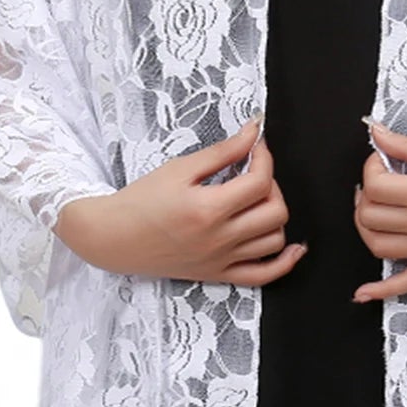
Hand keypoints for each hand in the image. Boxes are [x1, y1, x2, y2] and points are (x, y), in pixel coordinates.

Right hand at [55, 118, 306, 286]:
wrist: (113, 237)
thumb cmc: (141, 200)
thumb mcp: (180, 168)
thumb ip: (222, 151)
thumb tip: (255, 131)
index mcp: (208, 209)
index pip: (260, 181)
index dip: (265, 157)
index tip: (256, 146)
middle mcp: (219, 239)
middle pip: (275, 211)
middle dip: (272, 185)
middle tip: (253, 173)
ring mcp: (220, 261)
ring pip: (275, 240)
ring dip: (275, 216)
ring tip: (256, 201)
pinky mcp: (218, 275)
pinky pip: (264, 276)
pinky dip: (285, 262)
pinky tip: (293, 247)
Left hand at [351, 120, 406, 302]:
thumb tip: (376, 132)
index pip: (376, 186)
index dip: (370, 169)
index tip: (382, 160)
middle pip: (370, 216)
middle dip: (366, 195)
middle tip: (379, 181)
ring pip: (378, 247)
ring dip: (366, 227)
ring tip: (375, 210)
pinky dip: (381, 290)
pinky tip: (364, 292)